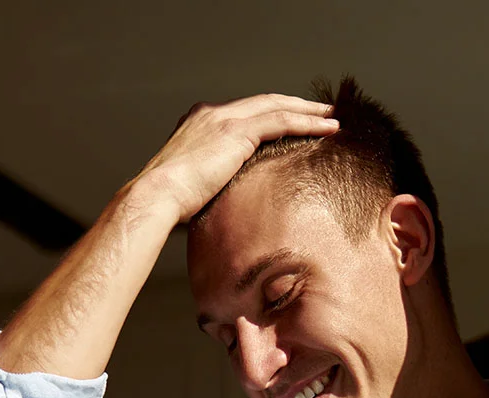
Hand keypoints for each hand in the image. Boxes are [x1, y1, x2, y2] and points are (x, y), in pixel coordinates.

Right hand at [135, 93, 338, 223]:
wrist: (156, 196)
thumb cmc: (169, 203)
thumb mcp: (194, 187)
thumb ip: (212, 183)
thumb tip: (224, 204)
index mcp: (201, 123)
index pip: (245, 113)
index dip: (272, 114)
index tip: (292, 121)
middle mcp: (213, 113)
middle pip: (265, 102)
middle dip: (296, 105)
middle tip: (322, 110)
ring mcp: (224, 118)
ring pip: (277, 107)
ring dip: (308, 112)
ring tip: (332, 118)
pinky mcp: (236, 131)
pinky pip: (280, 121)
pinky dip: (306, 123)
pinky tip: (327, 128)